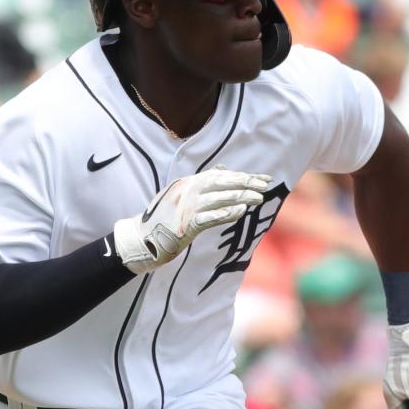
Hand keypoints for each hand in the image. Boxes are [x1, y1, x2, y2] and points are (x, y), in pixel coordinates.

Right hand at [113, 168, 270, 273]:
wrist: (142, 238)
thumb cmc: (165, 219)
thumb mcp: (181, 194)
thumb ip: (202, 182)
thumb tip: (224, 169)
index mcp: (188, 182)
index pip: (221, 175)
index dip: (243, 176)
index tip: (262, 178)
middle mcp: (188, 191)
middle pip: (222, 183)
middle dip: (246, 184)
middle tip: (265, 186)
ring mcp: (186, 207)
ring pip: (219, 198)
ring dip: (241, 198)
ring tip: (259, 198)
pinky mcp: (186, 225)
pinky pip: (210, 218)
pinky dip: (225, 214)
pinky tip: (240, 212)